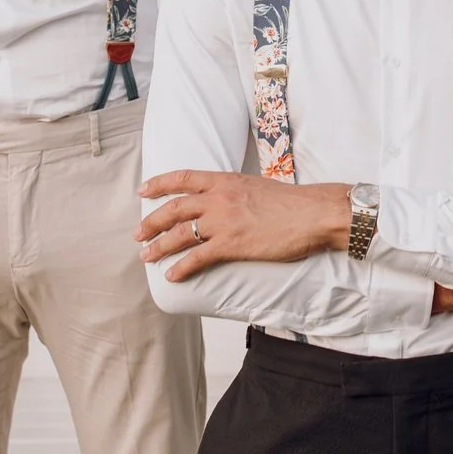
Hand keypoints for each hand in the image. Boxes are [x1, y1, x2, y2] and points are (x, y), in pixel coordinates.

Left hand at [136, 171, 351, 281]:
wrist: (314, 213)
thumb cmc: (294, 202)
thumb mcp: (258, 187)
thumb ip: (238, 193)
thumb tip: (230, 203)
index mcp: (226, 180)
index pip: (183, 178)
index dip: (160, 184)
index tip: (144, 189)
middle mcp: (219, 198)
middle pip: (174, 208)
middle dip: (151, 221)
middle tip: (138, 234)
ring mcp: (224, 221)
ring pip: (180, 233)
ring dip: (159, 246)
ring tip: (147, 256)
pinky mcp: (232, 244)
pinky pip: (198, 257)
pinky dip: (181, 267)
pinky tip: (172, 275)